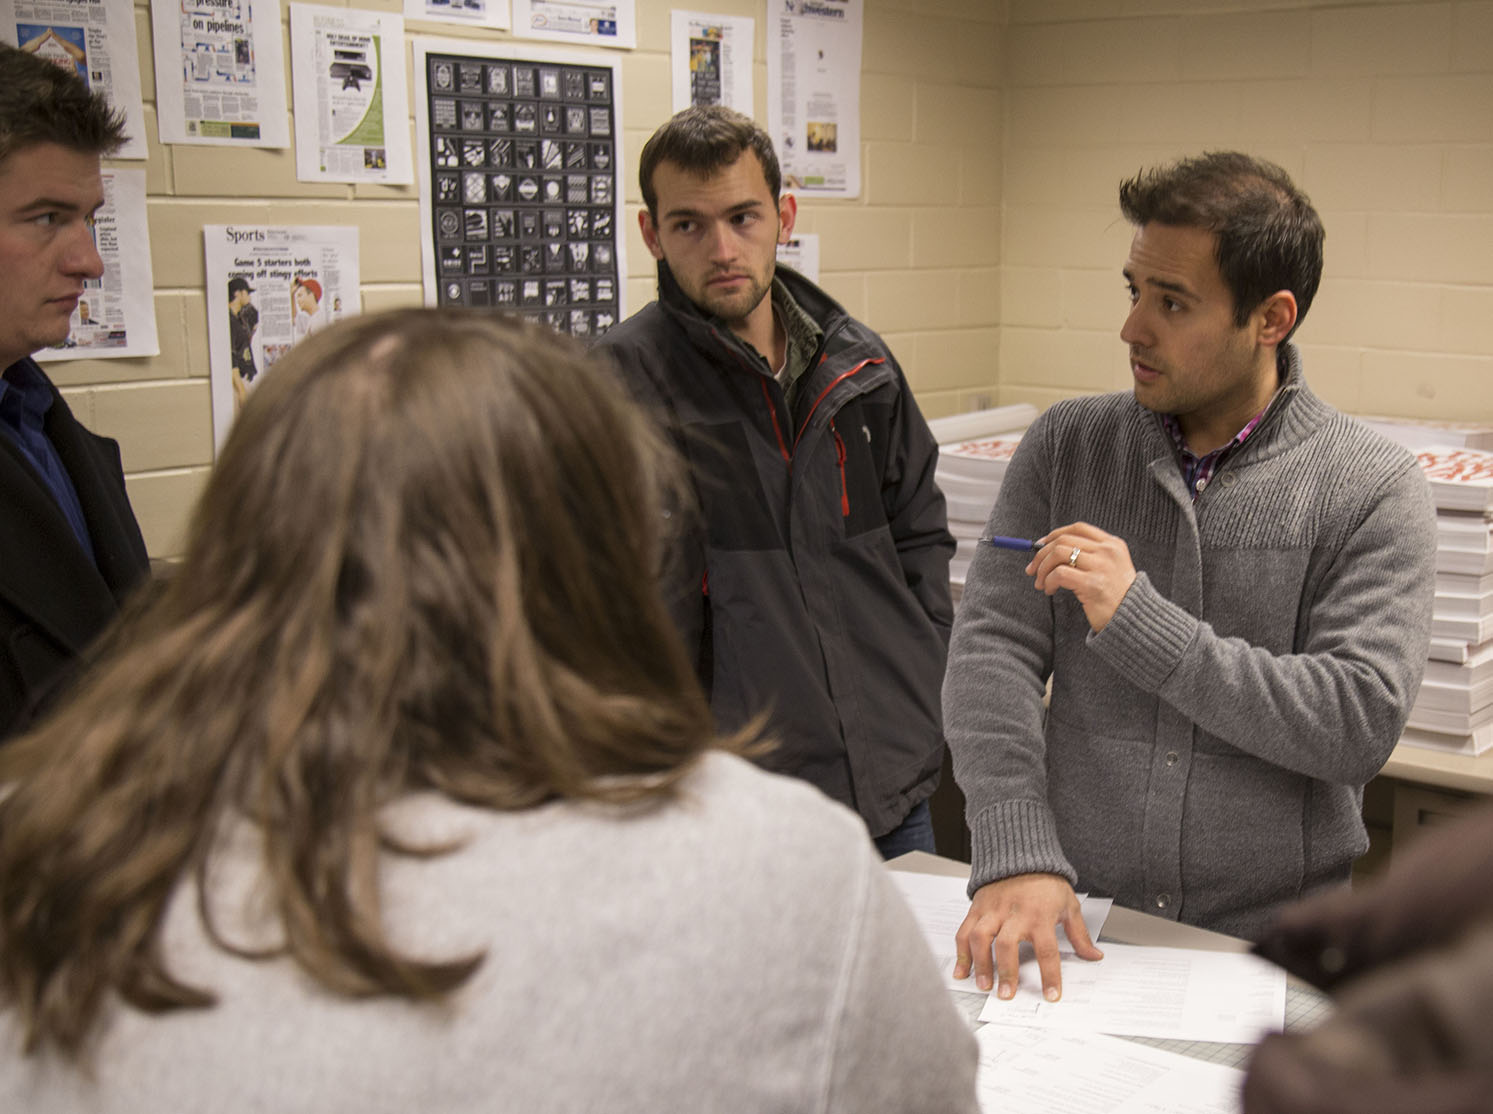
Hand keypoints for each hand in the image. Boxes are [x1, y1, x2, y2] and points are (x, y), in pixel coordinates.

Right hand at [952, 873, 1101, 1000]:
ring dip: (980, 963)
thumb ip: (1079, 934)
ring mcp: (993, 910)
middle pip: (1007, 944)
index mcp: (1040, 915)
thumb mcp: (1069, 904)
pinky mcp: (977, 908)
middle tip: (1006, 994)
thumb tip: (1094, 955)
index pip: (1047, 950)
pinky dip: (961, 952)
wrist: (1021, 853)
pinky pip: (964, 931)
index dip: (1050, 975)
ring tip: (983, 985)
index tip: (1051, 995)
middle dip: (1006, 971)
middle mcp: (1014, 913)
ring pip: (981, 937)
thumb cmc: (1046, 881)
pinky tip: (962, 971)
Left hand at [1027, 521, 1136, 632]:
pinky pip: (1059, 574)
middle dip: (1041, 554)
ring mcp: (1101, 566)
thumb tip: (1047, 549)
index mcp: (1113, 544)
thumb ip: (1087, 556)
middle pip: (1063, 540)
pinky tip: (1049, 590)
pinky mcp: (1093, 584)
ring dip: (1042, 568)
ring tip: (1041, 583)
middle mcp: (1108, 551)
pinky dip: (1048, 581)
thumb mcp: (1108, 568)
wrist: (1133, 621)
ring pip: (1058, 553)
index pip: (1078, 528)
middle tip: (1032, 570)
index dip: (1054, 534)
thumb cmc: (1115, 597)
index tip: (1040, 545)